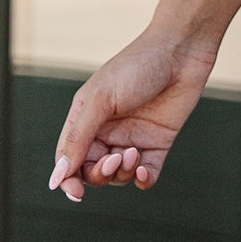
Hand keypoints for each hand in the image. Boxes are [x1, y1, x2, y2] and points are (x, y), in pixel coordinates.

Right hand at [46, 32, 216, 201]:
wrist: (182, 49)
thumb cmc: (137, 65)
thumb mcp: (100, 100)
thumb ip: (78, 138)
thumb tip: (57, 175)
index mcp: (86, 117)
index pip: (69, 158)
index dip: (68, 179)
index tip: (76, 193)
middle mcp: (108, 130)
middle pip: (94, 170)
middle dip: (100, 174)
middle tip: (115, 160)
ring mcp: (134, 136)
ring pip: (119, 175)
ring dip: (122, 173)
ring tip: (133, 154)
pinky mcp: (159, 140)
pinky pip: (147, 172)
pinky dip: (144, 179)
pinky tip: (143, 171)